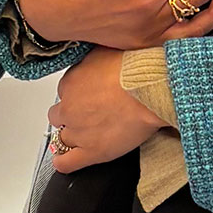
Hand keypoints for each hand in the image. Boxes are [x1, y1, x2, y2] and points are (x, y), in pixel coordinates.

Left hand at [47, 49, 161, 172]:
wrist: (152, 89)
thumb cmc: (137, 69)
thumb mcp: (107, 49)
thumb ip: (92, 59)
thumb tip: (92, 60)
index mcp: (71, 82)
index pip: (65, 92)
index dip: (78, 95)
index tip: (90, 95)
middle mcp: (69, 107)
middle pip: (60, 115)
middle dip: (73, 115)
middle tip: (92, 113)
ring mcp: (79, 131)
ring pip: (62, 138)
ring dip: (73, 136)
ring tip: (90, 134)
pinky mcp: (92, 151)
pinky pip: (67, 163)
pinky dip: (64, 162)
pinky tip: (66, 159)